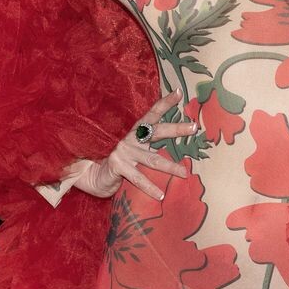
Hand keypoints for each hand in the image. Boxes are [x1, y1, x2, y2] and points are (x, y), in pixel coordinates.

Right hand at [68, 88, 195, 200]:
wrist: (93, 176)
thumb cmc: (121, 165)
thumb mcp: (137, 154)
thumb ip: (152, 150)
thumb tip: (181, 159)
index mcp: (137, 133)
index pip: (152, 114)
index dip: (164, 103)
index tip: (179, 92)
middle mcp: (131, 139)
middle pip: (156, 131)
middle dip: (176, 129)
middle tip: (194, 127)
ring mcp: (123, 152)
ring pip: (152, 159)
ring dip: (170, 167)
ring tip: (185, 174)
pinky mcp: (117, 166)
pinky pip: (138, 178)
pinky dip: (150, 188)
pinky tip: (161, 195)